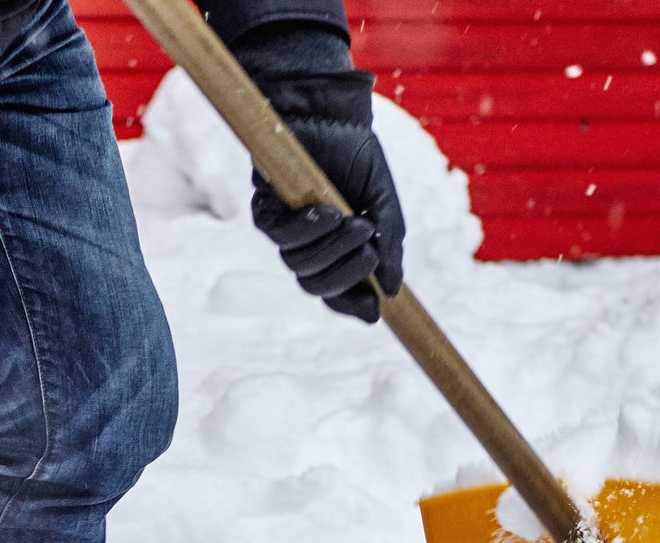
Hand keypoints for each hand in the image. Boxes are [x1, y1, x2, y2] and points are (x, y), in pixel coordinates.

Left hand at [233, 22, 405, 322]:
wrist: (333, 115)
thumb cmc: (358, 157)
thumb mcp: (382, 202)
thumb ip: (388, 244)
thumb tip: (394, 290)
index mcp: (337, 250)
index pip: (339, 292)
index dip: (353, 306)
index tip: (375, 311)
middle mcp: (308, 246)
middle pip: (315, 286)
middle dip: (346, 275)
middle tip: (370, 251)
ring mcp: (286, 230)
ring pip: (298, 265)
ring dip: (331, 249)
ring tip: (355, 222)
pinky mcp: (265, 210)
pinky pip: (279, 236)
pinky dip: (306, 229)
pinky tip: (327, 213)